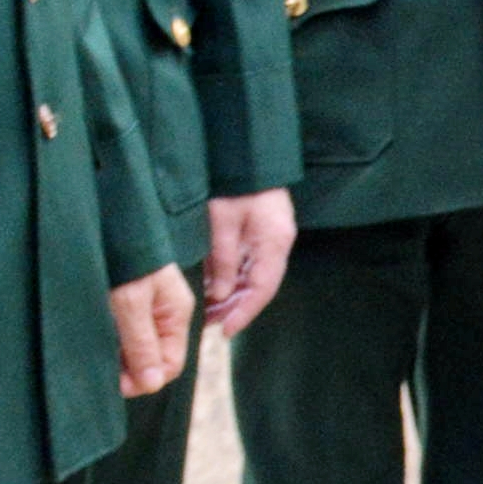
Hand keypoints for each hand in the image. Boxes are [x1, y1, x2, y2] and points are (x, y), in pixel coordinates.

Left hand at [108, 266, 191, 397]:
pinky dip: (113, 342)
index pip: (171, 363)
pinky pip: (126, 334)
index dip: (147, 379)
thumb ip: (142, 344)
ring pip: (138, 348)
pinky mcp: (130, 304)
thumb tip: (154, 384)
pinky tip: (98, 339)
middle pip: (154, 358)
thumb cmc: (123, 261)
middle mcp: (165, 314)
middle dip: (131, 370)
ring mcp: (148, 310)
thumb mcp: (131, 305)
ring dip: (120, 357)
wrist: (110, 225)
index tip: (118, 384)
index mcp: (176, 313)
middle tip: (102, 371)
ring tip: (97, 353)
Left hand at [204, 189, 295, 336]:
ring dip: (230, 295)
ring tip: (205, 312)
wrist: (242, 152)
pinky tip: (210, 288)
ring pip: (251, 277)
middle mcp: (276, 243)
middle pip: (258, 286)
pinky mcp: (258, 232)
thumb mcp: (222, 221)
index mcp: (274, 241)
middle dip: (234, 308)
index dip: (244, 312)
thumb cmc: (232, 183)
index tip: (225, 331)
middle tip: (207, 325)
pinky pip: (246, 264)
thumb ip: (222, 258)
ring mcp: (269, 237)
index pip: (263, 288)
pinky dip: (229, 278)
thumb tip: (219, 294)